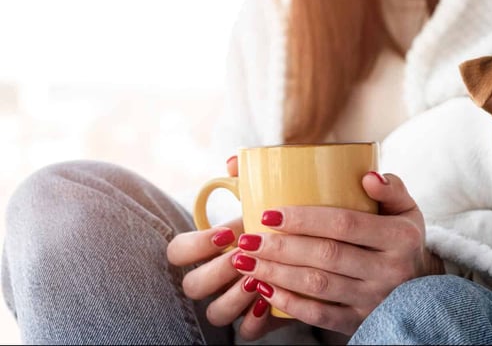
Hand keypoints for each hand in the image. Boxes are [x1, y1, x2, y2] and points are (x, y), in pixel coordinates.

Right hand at [165, 156, 287, 340]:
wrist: (314, 250)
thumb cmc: (280, 220)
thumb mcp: (266, 197)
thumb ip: (248, 176)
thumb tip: (233, 163)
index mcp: (209, 248)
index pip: (177, 252)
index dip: (195, 245)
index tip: (227, 233)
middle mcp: (215, 278)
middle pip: (192, 286)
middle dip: (217, 271)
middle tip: (246, 256)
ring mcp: (232, 301)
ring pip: (215, 313)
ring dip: (234, 297)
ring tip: (260, 279)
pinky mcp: (256, 321)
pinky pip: (244, 333)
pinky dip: (255, 320)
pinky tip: (270, 300)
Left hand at [231, 172, 443, 335]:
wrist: (420, 287)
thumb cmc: (402, 238)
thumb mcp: (407, 209)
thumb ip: (391, 187)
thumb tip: (366, 176)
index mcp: (399, 237)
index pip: (345, 224)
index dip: (305, 219)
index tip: (269, 213)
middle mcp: (390, 270)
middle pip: (326, 255)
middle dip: (280, 247)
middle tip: (246, 239)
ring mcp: (374, 299)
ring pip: (318, 286)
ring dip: (276, 273)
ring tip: (246, 262)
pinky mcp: (360, 321)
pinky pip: (320, 316)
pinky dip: (289, 304)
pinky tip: (264, 290)